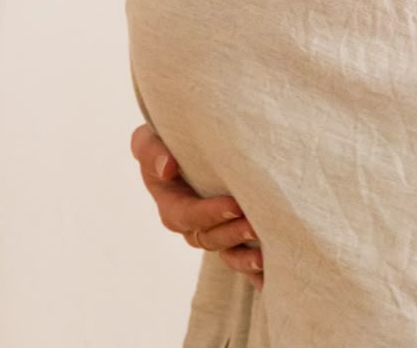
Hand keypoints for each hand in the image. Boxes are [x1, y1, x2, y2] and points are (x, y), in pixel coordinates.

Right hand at [130, 125, 263, 290]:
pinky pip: (237, 256)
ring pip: (224, 251)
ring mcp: (209, 230)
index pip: (188, 214)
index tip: (234, 206)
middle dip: (232, 234)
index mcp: (170, 204)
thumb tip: (167, 168)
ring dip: (243, 256)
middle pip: (208, 237)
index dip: (210, 213)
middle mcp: (189, 223)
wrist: (183, 144)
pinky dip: (251, 269)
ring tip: (263, 254)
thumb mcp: (148, 140)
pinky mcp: (227, 231)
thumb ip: (152, 152)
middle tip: (255, 225)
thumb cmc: (163, 141)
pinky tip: (268, 275)